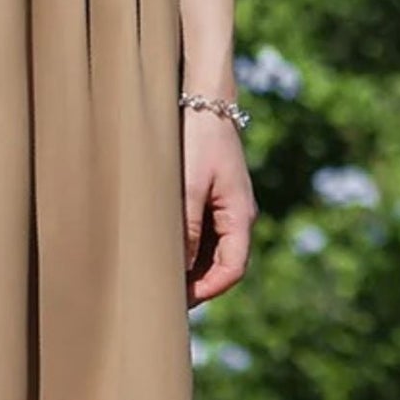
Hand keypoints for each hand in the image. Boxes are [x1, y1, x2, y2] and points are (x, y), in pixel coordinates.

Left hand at [182, 109, 256, 304]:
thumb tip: (181, 270)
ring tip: (160, 278)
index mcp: (240, 215)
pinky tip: (164, 251)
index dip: (208, 290)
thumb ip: (186, 229)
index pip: (233, 269)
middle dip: (197, 284)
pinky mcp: (213, 197)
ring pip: (212, 251)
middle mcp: (238, 215)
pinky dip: (188, 248)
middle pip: (223, 265)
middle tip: (164, 298)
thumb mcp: (188, 185)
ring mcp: (227, 207)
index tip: (180, 302)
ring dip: (191, 267)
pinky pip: (205, 234)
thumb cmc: (197, 138)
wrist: (203, 97)